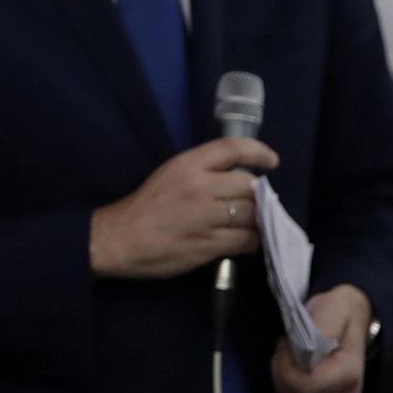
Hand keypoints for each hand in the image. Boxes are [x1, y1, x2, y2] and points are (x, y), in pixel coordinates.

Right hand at [89, 137, 277, 278]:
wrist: (120, 238)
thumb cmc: (144, 207)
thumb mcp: (169, 175)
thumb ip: (201, 173)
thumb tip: (238, 180)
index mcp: (188, 165)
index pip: (232, 148)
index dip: (258, 152)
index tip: (272, 161)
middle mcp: (200, 187)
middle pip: (250, 185)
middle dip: (259, 195)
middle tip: (255, 203)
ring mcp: (206, 217)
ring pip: (253, 214)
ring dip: (259, 220)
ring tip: (254, 224)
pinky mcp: (209, 244)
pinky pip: (246, 240)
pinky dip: (252, 241)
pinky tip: (246, 242)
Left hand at [271, 284, 371, 392]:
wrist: (353, 316)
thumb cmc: (340, 311)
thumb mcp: (332, 308)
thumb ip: (320, 328)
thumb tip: (307, 349)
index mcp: (348, 373)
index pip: (306, 386)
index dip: (286, 368)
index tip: (285, 344)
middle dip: (281, 371)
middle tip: (284, 347)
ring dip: (281, 379)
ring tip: (287, 356)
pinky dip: (286, 388)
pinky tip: (291, 368)